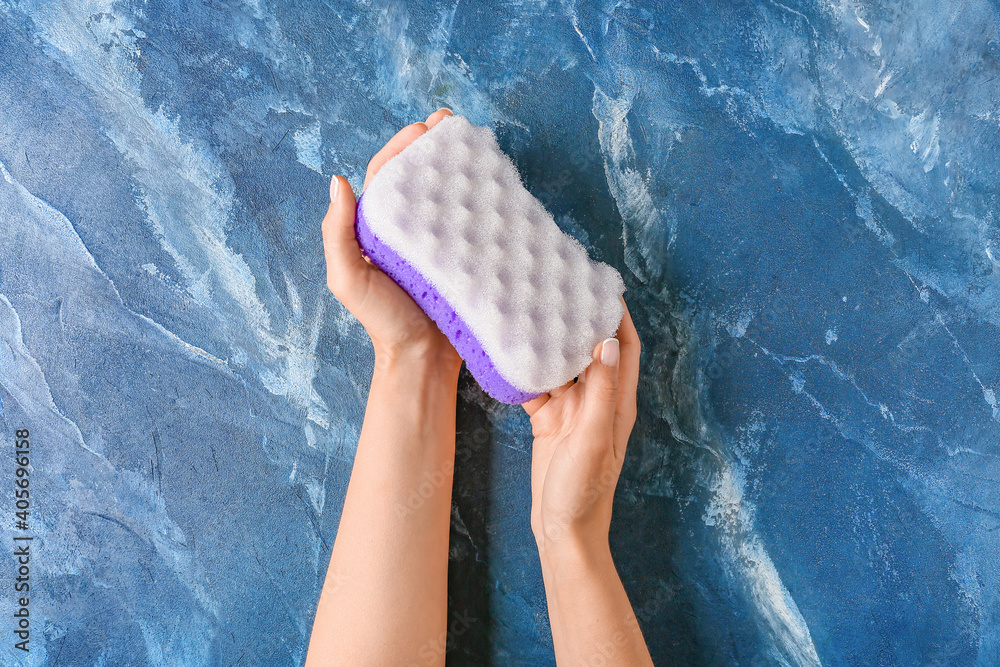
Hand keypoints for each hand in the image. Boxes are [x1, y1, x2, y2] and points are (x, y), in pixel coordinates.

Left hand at [321, 108, 461, 367]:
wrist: (423, 360)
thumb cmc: (384, 322)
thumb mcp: (348, 279)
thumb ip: (337, 233)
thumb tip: (339, 181)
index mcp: (375, 228)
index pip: (385, 173)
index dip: (402, 145)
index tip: (424, 127)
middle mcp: (404, 229)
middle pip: (416, 175)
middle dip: (431, 144)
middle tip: (452, 122)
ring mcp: (434, 241)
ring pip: (443, 192)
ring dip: (455, 164)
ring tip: (474, 141)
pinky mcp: (460, 256)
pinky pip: (468, 219)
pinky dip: (476, 197)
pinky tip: (492, 182)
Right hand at [522, 297, 640, 557]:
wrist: (562, 531)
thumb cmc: (584, 492)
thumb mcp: (594, 439)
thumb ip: (601, 392)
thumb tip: (607, 343)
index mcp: (618, 403)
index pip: (625, 348)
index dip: (620, 316)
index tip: (603, 287)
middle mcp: (597, 401)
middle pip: (591, 350)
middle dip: (579, 321)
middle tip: (559, 290)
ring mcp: (572, 411)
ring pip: (561, 366)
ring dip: (549, 343)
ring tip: (531, 313)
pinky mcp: (549, 421)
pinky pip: (537, 388)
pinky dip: (525, 372)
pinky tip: (509, 355)